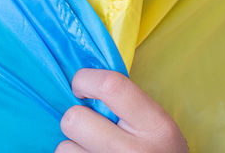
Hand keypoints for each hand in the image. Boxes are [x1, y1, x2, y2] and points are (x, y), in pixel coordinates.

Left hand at [57, 67, 189, 151]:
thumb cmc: (160, 150)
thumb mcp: (156, 123)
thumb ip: (127, 103)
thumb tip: (83, 84)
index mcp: (154, 124)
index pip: (110, 86)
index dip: (85, 79)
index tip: (81, 87)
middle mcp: (132, 151)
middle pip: (74, 119)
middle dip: (76, 117)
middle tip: (89, 124)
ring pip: (64, 147)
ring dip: (73, 146)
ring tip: (93, 149)